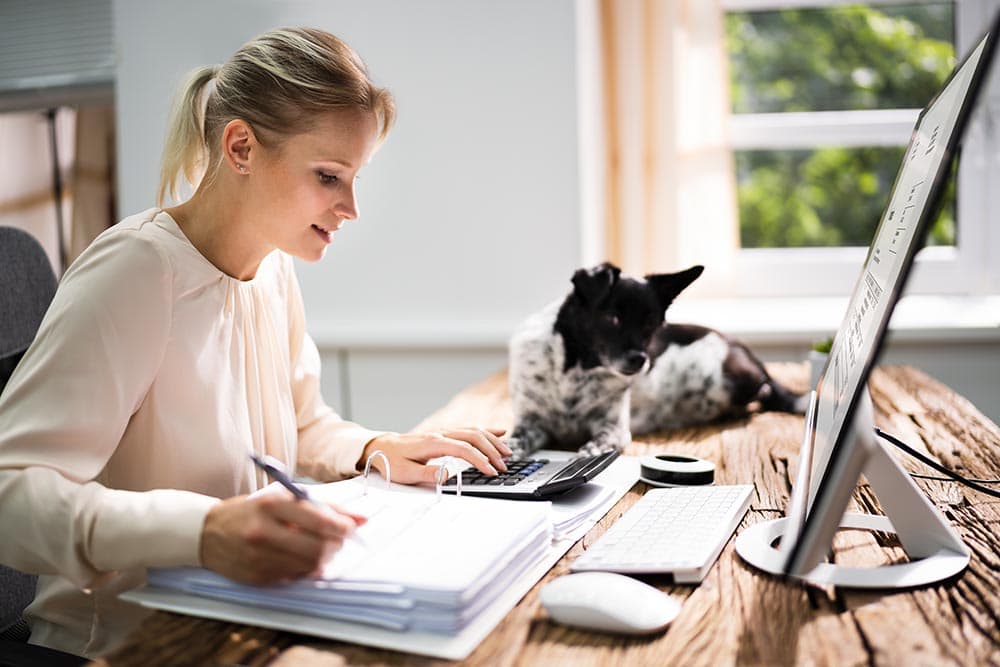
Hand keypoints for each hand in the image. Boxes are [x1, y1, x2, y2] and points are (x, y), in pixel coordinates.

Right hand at [200, 492, 364, 585]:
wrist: (206, 533)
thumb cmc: (250, 512)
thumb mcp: (281, 498)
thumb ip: (321, 507)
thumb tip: (360, 519)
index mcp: (270, 505)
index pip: (317, 518)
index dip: (342, 526)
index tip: (352, 527)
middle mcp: (263, 531)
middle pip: (317, 546)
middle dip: (336, 545)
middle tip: (339, 541)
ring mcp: (258, 557)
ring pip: (309, 565)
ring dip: (323, 559)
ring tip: (320, 549)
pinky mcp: (256, 577)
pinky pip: (294, 577)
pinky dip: (305, 569)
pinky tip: (299, 559)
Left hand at [359, 428, 510, 484]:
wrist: (381, 446)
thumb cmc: (392, 461)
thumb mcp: (405, 472)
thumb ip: (427, 474)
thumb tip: (448, 475)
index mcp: (433, 443)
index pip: (464, 449)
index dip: (480, 460)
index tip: (491, 472)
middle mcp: (441, 434)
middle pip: (474, 437)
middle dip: (491, 451)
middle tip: (503, 466)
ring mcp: (444, 432)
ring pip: (474, 431)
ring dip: (492, 441)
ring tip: (507, 453)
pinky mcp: (445, 434)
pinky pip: (470, 429)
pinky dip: (487, 431)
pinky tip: (500, 433)